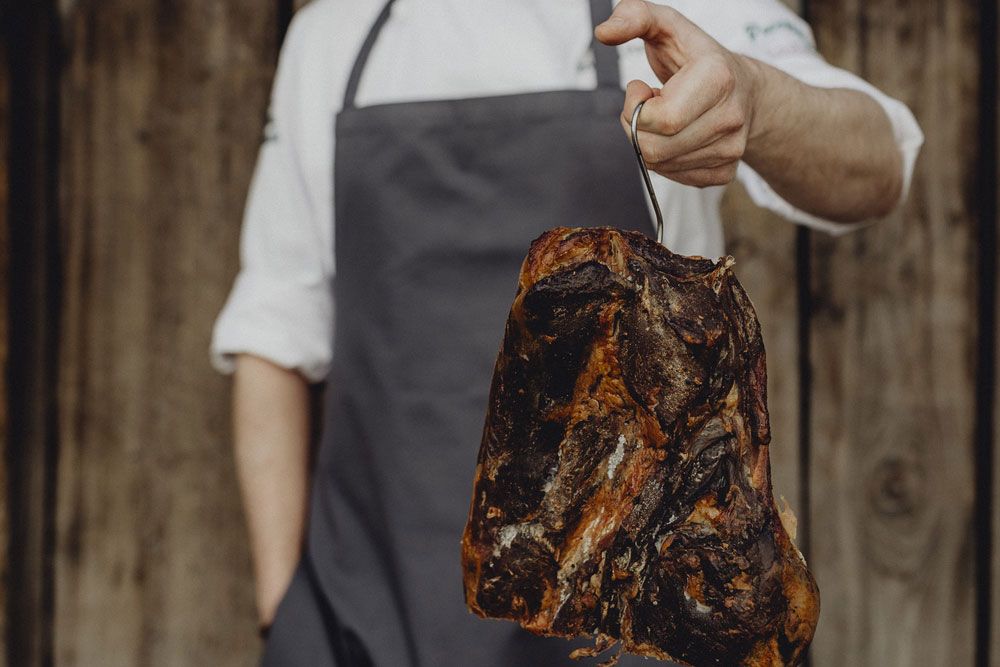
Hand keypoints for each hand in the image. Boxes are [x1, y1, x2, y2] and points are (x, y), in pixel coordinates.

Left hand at [595, 0, 760, 187]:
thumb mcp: (667, 26)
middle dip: (636, 127)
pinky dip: (665, 160)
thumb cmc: (696, 57)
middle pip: (655, 148)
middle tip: (646, 105)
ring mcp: (731, 148)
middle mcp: (730, 117)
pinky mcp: (725, 172)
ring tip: (667, 116)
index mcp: (718, 78)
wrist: (744, 89)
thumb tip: (603, 32)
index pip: (661, 120)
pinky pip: (675, 178)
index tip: (640, 88)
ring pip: (662, 165)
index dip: (635, 107)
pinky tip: (677, 136)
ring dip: (650, 142)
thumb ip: (634, 16)